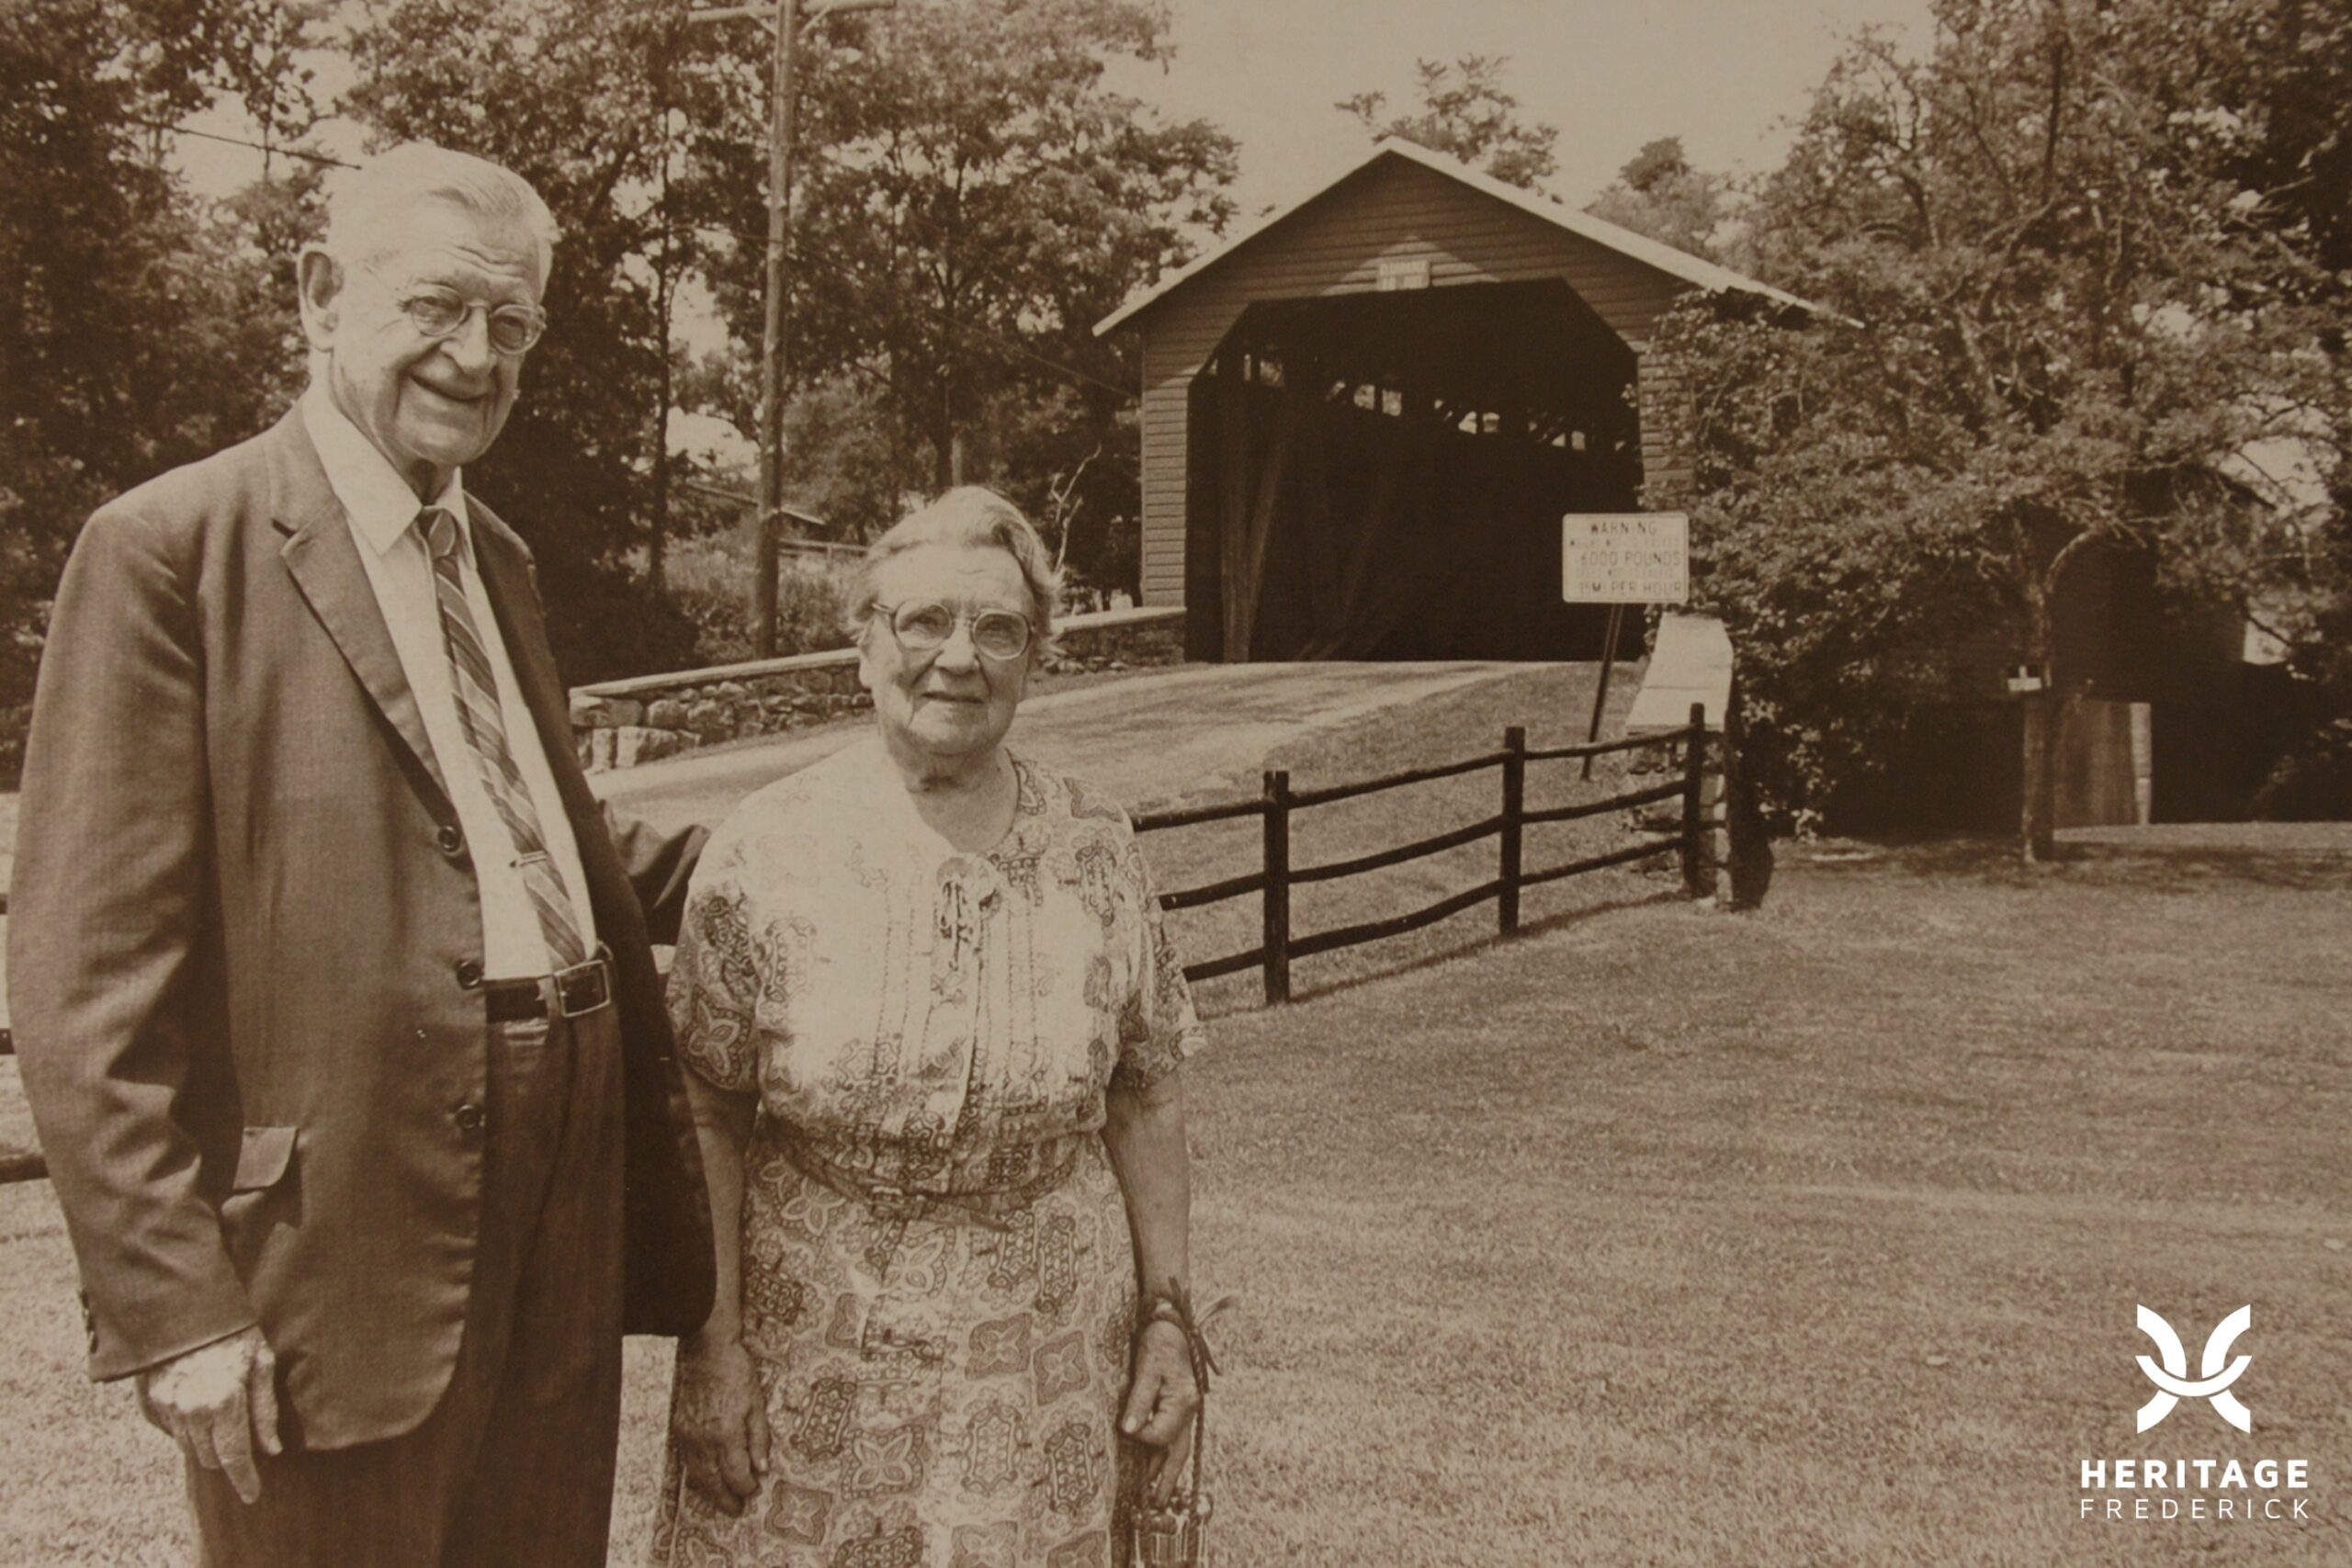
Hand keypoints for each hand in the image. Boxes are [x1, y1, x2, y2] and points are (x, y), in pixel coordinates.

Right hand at [135, 1326, 280, 1504]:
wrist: (184, 1307)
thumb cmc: (234, 1331)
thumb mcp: (261, 1363)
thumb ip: (265, 1410)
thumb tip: (271, 1449)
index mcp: (223, 1401)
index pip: (233, 1456)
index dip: (244, 1479)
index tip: (251, 1495)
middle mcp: (191, 1410)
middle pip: (209, 1457)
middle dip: (227, 1456)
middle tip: (241, 1439)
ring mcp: (166, 1407)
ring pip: (188, 1447)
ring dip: (206, 1442)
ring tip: (220, 1414)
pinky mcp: (150, 1401)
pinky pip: (170, 1431)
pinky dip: (185, 1428)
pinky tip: (198, 1404)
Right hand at [673, 1331, 769, 1514]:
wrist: (706, 1352)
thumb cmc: (737, 1373)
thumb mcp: (757, 1404)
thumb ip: (759, 1439)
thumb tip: (762, 1469)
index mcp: (726, 1434)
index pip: (735, 1474)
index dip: (745, 1487)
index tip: (754, 1491)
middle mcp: (703, 1440)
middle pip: (713, 1481)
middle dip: (725, 1499)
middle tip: (736, 1511)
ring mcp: (688, 1435)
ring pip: (697, 1474)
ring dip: (709, 1491)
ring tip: (722, 1501)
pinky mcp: (680, 1429)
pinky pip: (688, 1461)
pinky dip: (697, 1475)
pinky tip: (706, 1478)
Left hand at [1120, 1318, 1198, 1506]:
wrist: (1171, 1325)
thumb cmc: (1157, 1343)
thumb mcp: (1145, 1370)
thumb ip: (1138, 1402)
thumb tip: (1129, 1432)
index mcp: (1182, 1403)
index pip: (1159, 1436)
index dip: (1140, 1438)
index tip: (1124, 1432)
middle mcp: (1188, 1411)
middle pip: (1177, 1452)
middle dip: (1166, 1479)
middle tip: (1156, 1506)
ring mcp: (1186, 1411)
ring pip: (1177, 1448)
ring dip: (1167, 1471)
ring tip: (1157, 1497)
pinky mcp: (1179, 1407)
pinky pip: (1174, 1437)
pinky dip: (1166, 1454)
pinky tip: (1157, 1466)